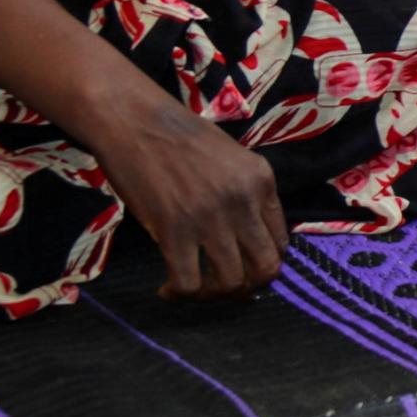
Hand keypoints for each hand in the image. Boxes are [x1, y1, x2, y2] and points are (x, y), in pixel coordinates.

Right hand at [85, 94, 287, 301]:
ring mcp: (211, 216)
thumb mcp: (230, 159)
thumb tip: (246, 240)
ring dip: (212, 295)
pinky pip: (189, 283)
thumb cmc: (177, 138)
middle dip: (247, 288)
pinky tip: (167, 289)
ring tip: (193, 289)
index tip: (241, 270)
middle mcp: (244, 200)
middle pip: (265, 268)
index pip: (281, 242)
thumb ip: (245, 194)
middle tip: (222, 289)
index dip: (262, 264)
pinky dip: (179, 294)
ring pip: (231, 282)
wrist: (135, 121)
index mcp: (261, 180)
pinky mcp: (174, 230)